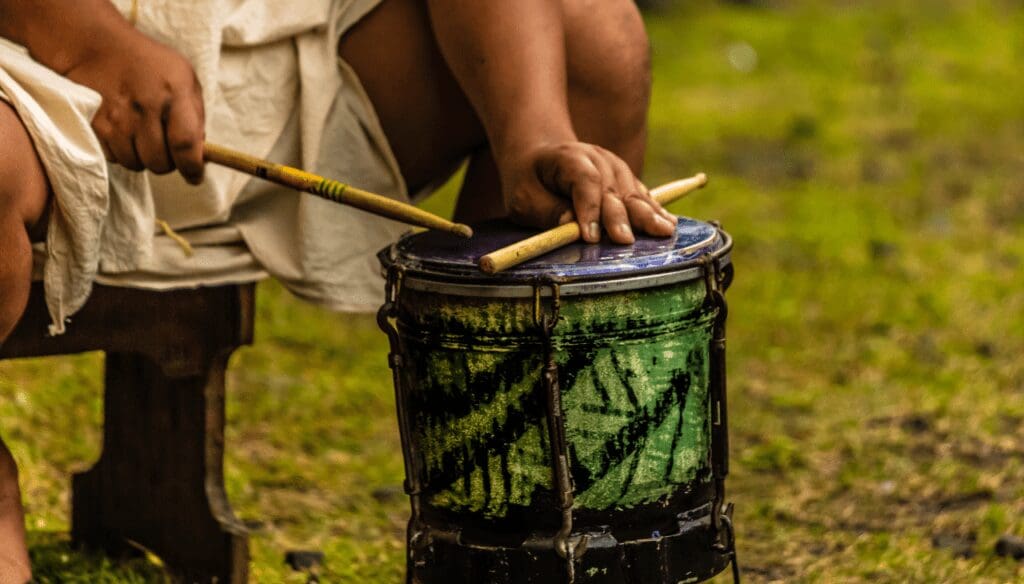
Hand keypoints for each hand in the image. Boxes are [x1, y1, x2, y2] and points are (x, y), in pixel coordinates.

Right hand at [63, 28, 205, 183]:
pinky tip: (124, 132)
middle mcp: (145, 106)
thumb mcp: (184, 78)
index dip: (192, 168)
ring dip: (143, 157)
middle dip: (167, 162)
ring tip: (142, 135)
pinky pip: (114, 157)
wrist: (97, 45)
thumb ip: (196, 115)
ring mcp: (116, 117)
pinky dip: (122, 151)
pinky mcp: (94, 124)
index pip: (186, 144)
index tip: (195, 176)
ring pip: (136, 164)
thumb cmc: (149, 65)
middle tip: (164, 146)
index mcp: (174, 93)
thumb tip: (200, 154)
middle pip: (160, 163)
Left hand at [500, 142, 676, 243]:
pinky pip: (641, 195)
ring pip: (632, 192)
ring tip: (663, 231)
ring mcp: (614, 167)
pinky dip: (654, 209)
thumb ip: (546, 211)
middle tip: (626, 241)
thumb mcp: (524, 198)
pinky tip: (668, 223)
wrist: (540, 157)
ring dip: (647, 213)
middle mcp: (597, 158)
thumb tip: (572, 226)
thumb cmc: (529, 182)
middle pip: (613, 188)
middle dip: (621, 216)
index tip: (590, 237)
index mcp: (569, 157)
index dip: (589, 209)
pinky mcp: (624, 179)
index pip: (584, 181)